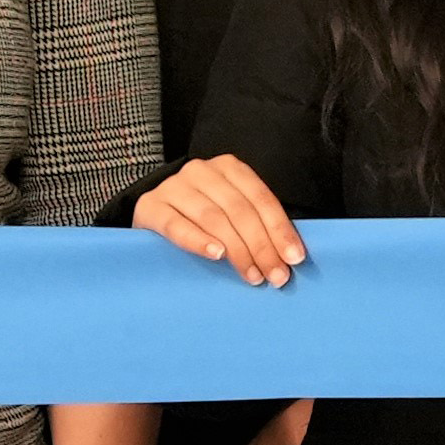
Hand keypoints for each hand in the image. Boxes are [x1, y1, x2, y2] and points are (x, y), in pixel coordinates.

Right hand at [136, 155, 307, 286]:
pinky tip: (216, 255)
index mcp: (228, 168)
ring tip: (252, 275)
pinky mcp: (150, 206)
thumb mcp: (230, 212)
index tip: (294, 258)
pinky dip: (198, 241)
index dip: (280, 229)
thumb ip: (256, 224)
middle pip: (240, 210)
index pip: (261, 199)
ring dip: (237, 250)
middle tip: (276, 275)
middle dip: (262, 246)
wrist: (152, 212)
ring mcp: (173, 187)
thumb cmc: (200, 217)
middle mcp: (201, 171)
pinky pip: (176, 225)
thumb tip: (289, 255)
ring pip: (213, 218)